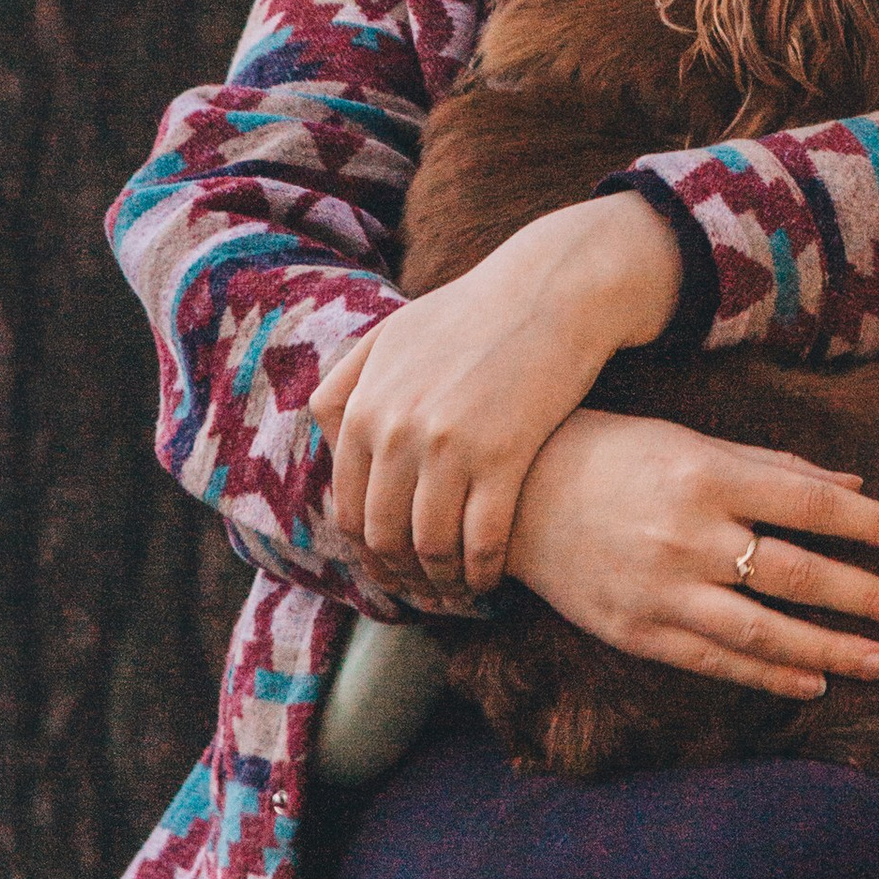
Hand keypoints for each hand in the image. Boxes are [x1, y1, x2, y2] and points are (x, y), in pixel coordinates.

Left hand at [309, 193, 685, 603]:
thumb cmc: (475, 312)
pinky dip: (482, 571)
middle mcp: (397, 429)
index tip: (393, 568)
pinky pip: (481, 539)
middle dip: (402, 574)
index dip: (370, 551)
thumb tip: (326, 436)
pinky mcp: (502, 454)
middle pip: (385, 534)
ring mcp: (449, 444)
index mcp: (366, 407)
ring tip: (457, 589)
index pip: (350, 508)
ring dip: (442, 580)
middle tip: (425, 589)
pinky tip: (490, 578)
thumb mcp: (395, 333)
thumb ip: (349, 383)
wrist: (552, 288)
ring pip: (430, 545)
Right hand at [506, 408, 878, 699]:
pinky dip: (769, 673)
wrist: (516, 496)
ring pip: (762, 629)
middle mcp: (688, 534)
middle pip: (797, 573)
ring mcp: (661, 589)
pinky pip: (715, 660)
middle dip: (866, 597)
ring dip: (829, 649)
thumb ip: (775, 468)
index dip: (874, 524)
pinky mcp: (636, 631)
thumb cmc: (618, 456)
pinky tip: (812, 681)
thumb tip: (854, 485)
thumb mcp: (695, 444)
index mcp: (708, 474)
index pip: (813, 504)